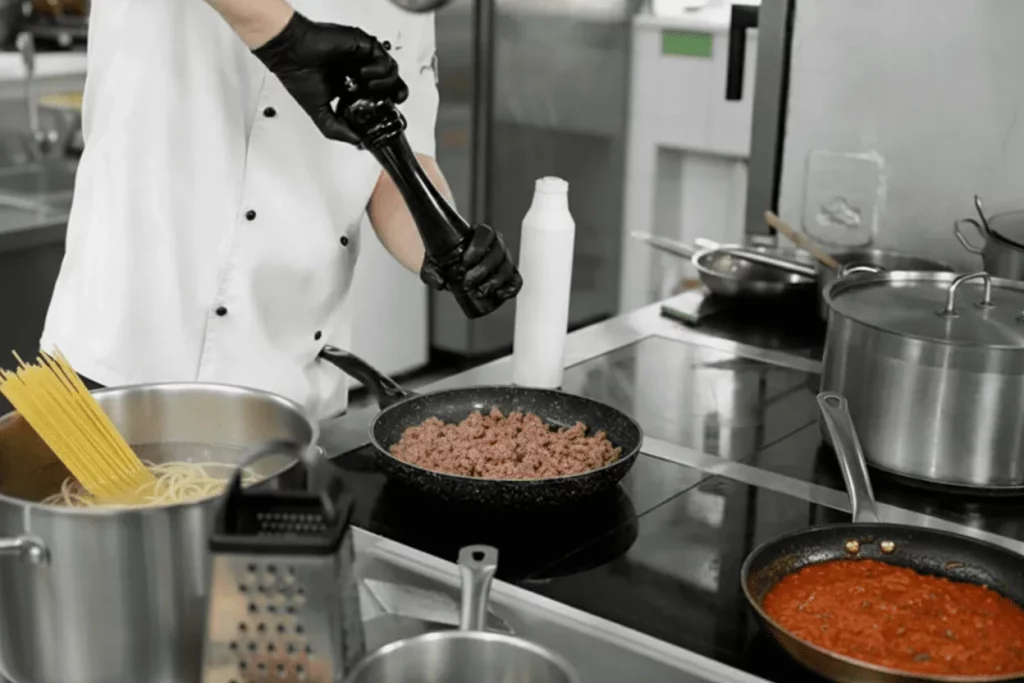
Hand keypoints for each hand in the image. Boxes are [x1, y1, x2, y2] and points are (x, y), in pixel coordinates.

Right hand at [252, 12, 407, 143]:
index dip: (387, 106)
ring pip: (392, 70)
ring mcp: (361, 59)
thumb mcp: (318, 112)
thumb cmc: (298, 74)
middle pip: (392, 84)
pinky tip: (364, 73)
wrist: (289, 52)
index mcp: (350, 88)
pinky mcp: (363, 45)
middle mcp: (358, 73)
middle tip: (391, 101)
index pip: (379, 98)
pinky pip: (383, 56)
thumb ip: (336, 129)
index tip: (386, 115)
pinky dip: (379, 68)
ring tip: (370, 86)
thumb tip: (356, 141)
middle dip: (397, 94)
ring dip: (386, 82)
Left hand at [420, 224, 522, 300]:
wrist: (454, 268)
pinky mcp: (510, 275)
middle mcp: (496, 244)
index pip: (485, 233)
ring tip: (479, 292)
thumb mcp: (433, 263)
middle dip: (483, 270)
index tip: (465, 262)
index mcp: (480, 233)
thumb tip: (441, 282)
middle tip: (468, 283)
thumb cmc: (446, 260)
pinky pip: (516, 280)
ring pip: (507, 268)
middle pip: (497, 253)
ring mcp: (504, 260)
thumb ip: (432, 273)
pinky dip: (511, 288)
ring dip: (494, 282)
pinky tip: (501, 294)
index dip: (477, 247)